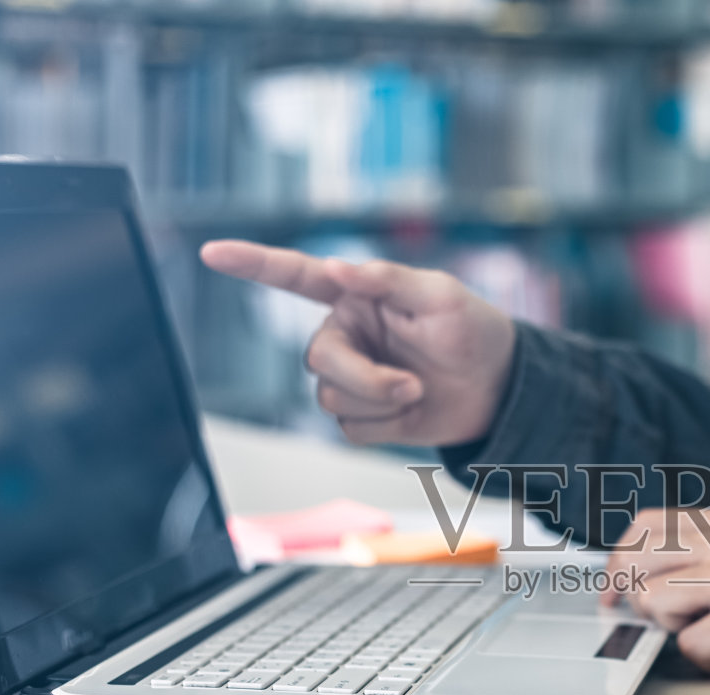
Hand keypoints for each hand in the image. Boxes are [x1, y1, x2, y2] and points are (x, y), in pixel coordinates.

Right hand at [201, 240, 515, 445]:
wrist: (498, 387)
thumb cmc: (473, 329)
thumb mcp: (439, 295)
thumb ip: (386, 279)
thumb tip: (338, 267)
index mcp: (355, 297)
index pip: (295, 277)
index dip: (253, 264)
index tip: (212, 251)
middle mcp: (345, 335)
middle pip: (317, 361)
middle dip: (364, 379)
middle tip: (411, 384)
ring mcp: (352, 377)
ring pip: (330, 398)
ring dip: (380, 401)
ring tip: (418, 391)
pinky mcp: (364, 415)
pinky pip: (351, 429)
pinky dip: (384, 425)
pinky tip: (411, 411)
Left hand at [600, 505, 709, 672]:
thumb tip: (657, 565)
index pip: (648, 525)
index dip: (620, 557)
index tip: (612, 583)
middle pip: (638, 560)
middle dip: (626, 593)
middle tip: (633, 614)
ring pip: (657, 603)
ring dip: (668, 626)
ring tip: (697, 631)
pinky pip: (692, 643)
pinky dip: (703, 655)